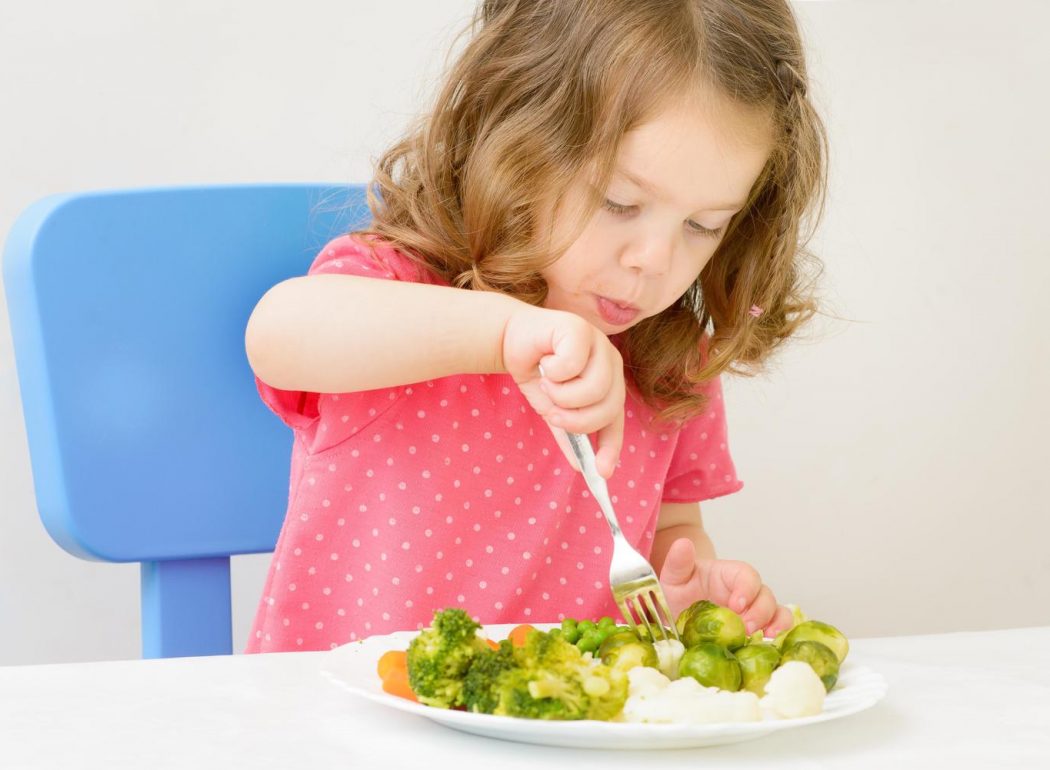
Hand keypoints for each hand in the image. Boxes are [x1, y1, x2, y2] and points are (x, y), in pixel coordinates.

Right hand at [501, 304, 624, 476]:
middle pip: (609, 406)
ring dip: (562, 394)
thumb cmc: (537, 373)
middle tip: (553, 414)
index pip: (616, 419)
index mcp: (610, 382)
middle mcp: (611, 362)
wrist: (511, 341)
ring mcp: (599, 343)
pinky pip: (573, 364)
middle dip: (577, 419)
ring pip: (594, 387)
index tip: (602, 472)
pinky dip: (553, 370)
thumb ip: (568, 433)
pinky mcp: (580, 328)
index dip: (611, 446)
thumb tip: (580, 466)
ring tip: (547, 383)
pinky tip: (545, 360)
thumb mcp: (553, 409)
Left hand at [658, 538, 792, 636]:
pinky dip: (779, 632)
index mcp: (728, 574)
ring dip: (774, 623)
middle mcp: (746, 590)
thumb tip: (682, 543)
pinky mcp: (757, 626)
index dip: (746, 589)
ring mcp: (753, 608)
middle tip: (745, 628)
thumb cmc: (681, 590)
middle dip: (759, 612)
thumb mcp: (674, 577)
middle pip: (764, 594)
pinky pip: (776, 626)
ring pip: (776, 610)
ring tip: (764, 637)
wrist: (679, 611)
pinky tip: (770, 642)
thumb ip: (678, 562)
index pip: (746, 575)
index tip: (736, 605)